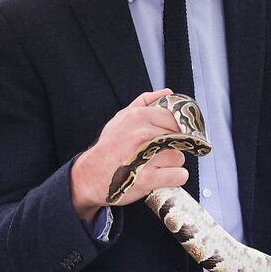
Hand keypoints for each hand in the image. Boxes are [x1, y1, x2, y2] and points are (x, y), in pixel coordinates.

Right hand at [70, 89, 186, 221]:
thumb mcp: (121, 118)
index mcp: (138, 116)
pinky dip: (173, 179)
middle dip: (171, 146)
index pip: (174, 118)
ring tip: (154, 165)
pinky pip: (179, 175)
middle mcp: (143, 134)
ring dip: (171, 164)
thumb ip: (145, 102)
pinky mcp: (149, 179)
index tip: (168, 137)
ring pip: (179, 158)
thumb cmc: (108, 147)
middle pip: (179, 138)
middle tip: (156, 153)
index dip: (175, 129)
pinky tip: (160, 177)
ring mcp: (146, 156)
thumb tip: (168, 93)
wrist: (90, 175)